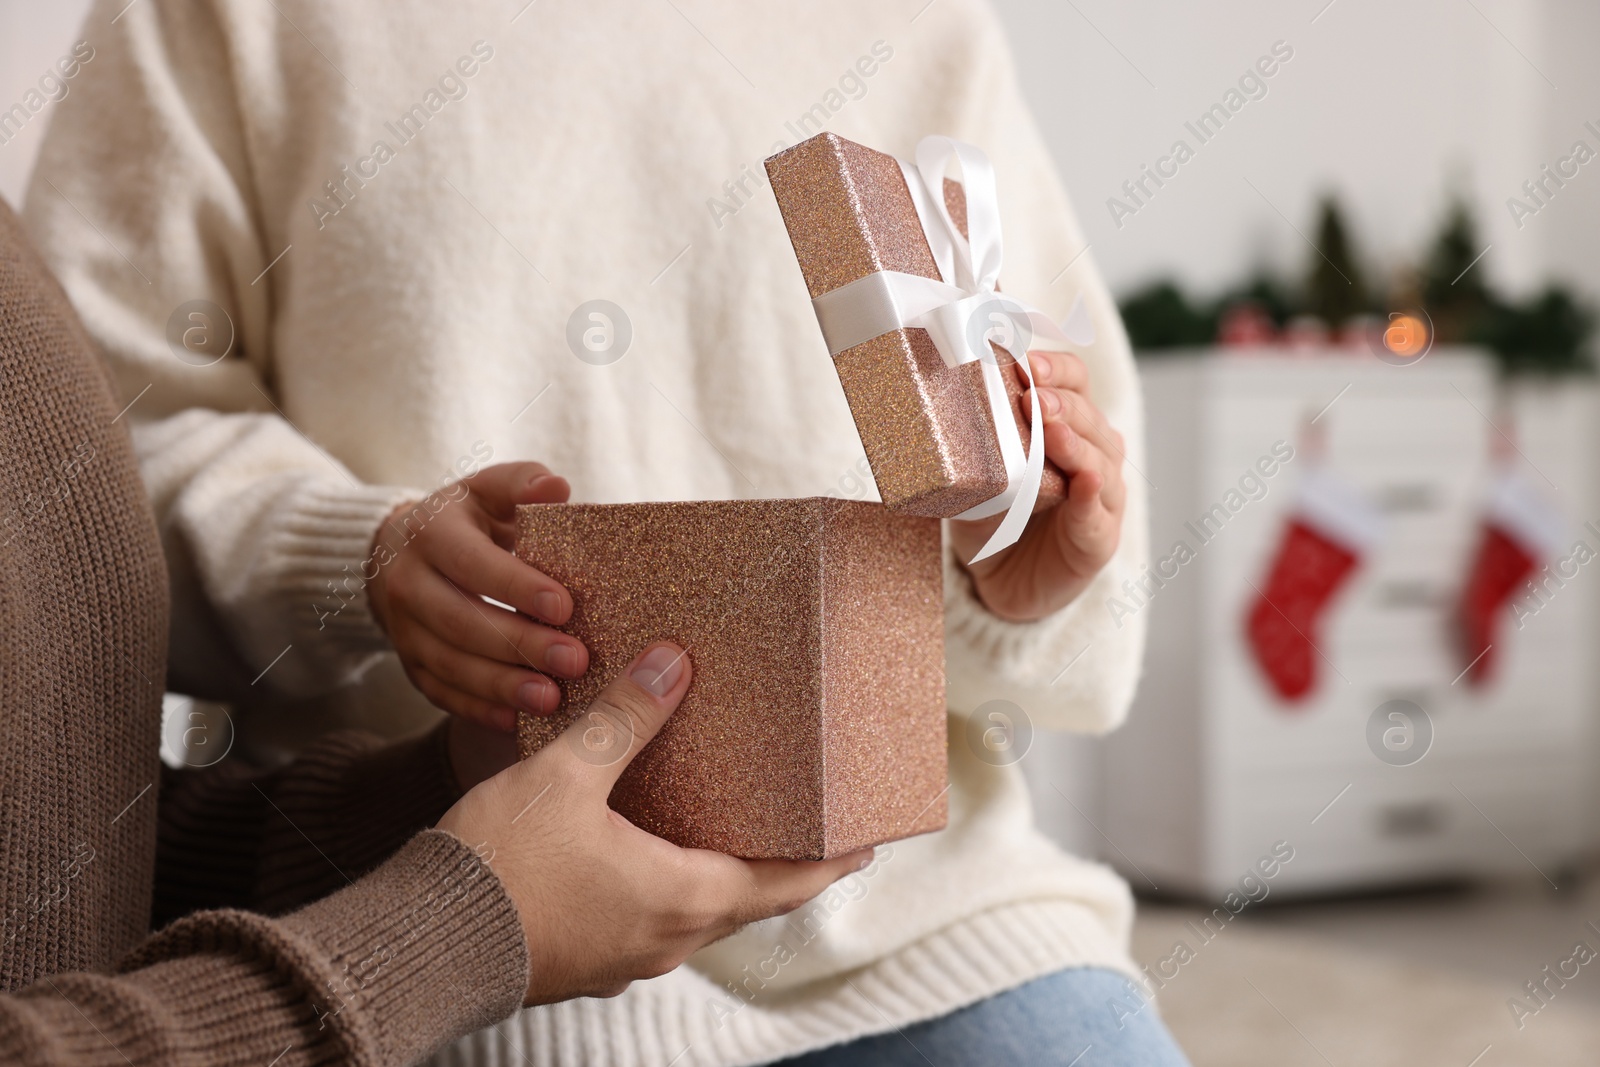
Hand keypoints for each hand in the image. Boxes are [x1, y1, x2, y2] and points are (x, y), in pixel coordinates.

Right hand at [368, 462, 588, 732]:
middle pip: (462, 622)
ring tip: (553, 698)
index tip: (565, 607)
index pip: (472, 563)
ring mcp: (405, 630)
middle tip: (575, 660)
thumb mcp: (487, 490)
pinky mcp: (412, 665)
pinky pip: (443, 694)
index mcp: (431, 534)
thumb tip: (557, 487)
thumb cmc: (465, 520)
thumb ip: (521, 484)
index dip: (516, 586)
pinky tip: (519, 721)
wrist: (397, 553)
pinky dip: (481, 710)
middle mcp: (408, 584)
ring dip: (504, 685)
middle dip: (520, 644)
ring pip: (451, 664)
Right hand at [437, 643, 871, 1004]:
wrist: (420, 945)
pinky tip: (652, 849)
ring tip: (737, 829)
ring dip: (727, 876)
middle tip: (810, 828)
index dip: (829, 861)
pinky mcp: (588, 959)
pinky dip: (675, 886)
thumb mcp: (567, 778)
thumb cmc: (498, 868)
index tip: (867, 843)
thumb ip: (624, 720)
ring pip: (699, 914)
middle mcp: (664, 938)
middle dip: (784, 866)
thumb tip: (672, 663)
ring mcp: (625, 956)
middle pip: (748, 901)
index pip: (785, 884)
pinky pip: (653, 921)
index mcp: (680, 898)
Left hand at [949, 350, 1126, 621]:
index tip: (1027, 365)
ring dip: (1076, 444)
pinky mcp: (1099, 538)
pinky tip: (1083, 481)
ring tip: (1053, 432)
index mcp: (1067, 427)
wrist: (1002, 582)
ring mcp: (1101, 497)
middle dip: (1061, 405)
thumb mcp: (975, 476)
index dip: (1056, 370)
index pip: (1074, 384)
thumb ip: (969, 447)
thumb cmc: (994, 519)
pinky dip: (1090, 496)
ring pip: (1100, 460)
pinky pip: (1097, 514)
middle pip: (1089, 418)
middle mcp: (1093, 455)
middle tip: (1033, 399)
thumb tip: (928, 409)